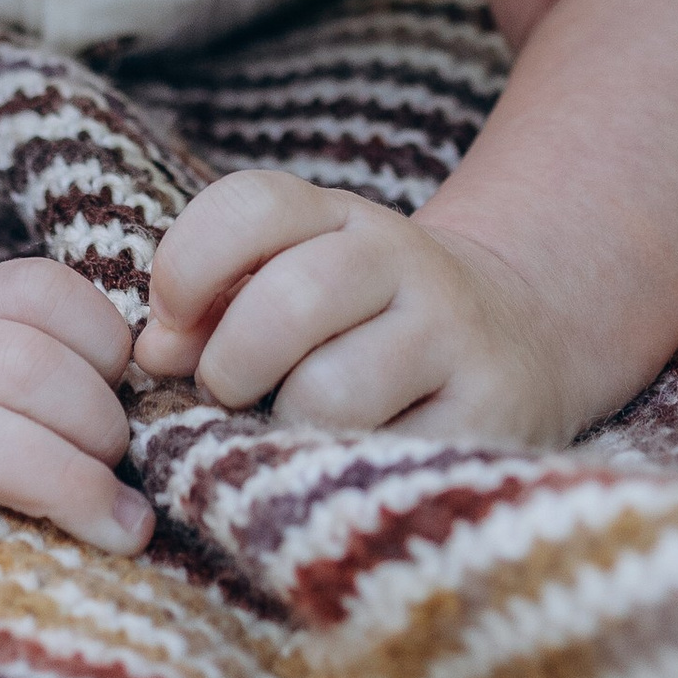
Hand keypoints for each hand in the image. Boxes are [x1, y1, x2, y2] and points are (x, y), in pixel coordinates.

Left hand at [135, 171, 573, 441]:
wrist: (523, 337)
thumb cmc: (369, 319)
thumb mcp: (300, 276)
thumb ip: (218, 302)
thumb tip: (154, 353)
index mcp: (341, 216)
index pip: (251, 205)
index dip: (188, 266)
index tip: (170, 330)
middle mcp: (402, 260)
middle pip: (289, 300)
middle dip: (231, 365)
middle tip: (228, 396)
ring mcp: (453, 337)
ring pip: (332, 390)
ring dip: (284, 429)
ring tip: (288, 434)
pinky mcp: (488, 417)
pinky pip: (384, 458)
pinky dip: (339, 472)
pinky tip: (338, 466)